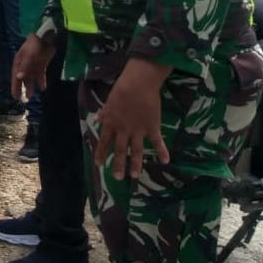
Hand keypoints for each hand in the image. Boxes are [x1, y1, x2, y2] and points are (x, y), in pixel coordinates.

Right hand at [11, 35, 53, 100]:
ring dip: (31, 86)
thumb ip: (24, 66)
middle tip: (22, 99)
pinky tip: (43, 88)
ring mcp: (34, 63)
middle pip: (22, 78)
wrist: (47, 35)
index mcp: (19, 61)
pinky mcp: (42, 63)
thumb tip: (18, 77)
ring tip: (31, 97)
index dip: (15, 86)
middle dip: (22, 88)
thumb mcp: (29, 55)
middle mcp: (25, 63)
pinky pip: (40, 74)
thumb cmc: (35, 44)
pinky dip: (41, 81)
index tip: (15, 96)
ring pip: (31, 77)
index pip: (16, 75)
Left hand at [93, 59, 171, 179]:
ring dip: (135, 164)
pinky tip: (165, 161)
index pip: (104, 142)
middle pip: (119, 150)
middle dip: (118, 165)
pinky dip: (162, 151)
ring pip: (136, 150)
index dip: (101, 153)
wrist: (138, 84)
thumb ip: (104, 113)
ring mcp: (138, 130)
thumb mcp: (108, 102)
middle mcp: (123, 130)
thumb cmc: (121, 90)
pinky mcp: (152, 127)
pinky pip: (157, 142)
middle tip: (117, 178)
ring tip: (134, 176)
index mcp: (111, 123)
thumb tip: (96, 119)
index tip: (98, 165)